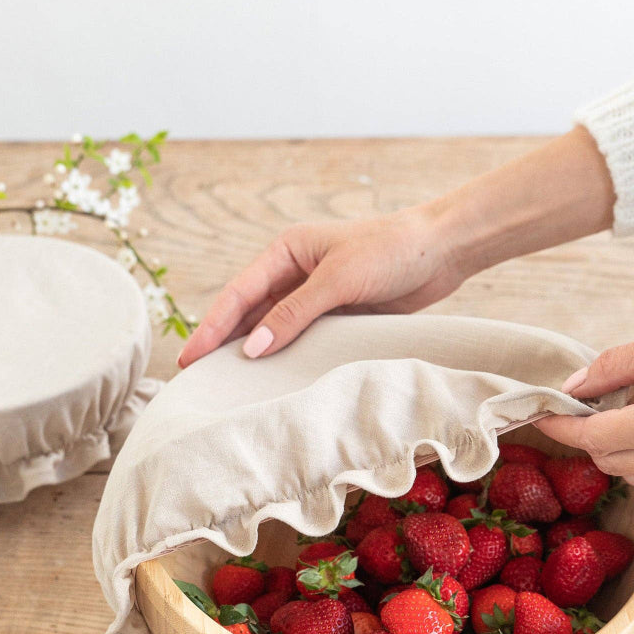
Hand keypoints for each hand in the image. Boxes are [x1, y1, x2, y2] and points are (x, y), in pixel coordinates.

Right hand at [178, 202, 463, 365]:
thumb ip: (294, 314)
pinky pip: (301, 337)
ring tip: (226, 383)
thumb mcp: (338, 279)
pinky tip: (272, 377)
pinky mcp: (337, 313)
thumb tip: (253, 347)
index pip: (239, 292)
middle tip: (195, 377)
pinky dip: (285, 355)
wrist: (442, 251)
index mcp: (286, 250)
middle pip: (248, 311)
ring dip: (252, 351)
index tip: (190, 358)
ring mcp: (315, 294)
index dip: (212, 326)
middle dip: (222, 341)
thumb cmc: (390, 250)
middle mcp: (295, 270)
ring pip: (272, 327)